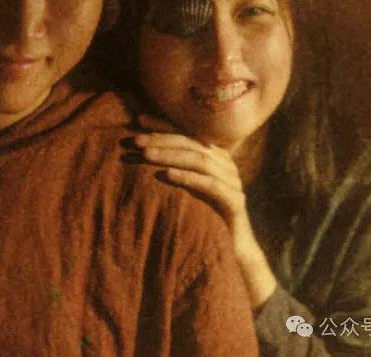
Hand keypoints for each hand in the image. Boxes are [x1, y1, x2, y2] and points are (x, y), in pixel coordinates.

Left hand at [134, 132, 277, 305]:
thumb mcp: (186, 189)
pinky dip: (187, 177)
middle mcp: (225, 164)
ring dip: (170, 155)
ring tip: (145, 154)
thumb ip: (172, 169)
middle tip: (135, 139)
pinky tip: (167, 175)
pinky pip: (210, 185)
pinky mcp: (235, 201)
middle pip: (190, 143)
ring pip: (199, 160)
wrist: (234, 251)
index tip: (137, 119)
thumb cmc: (204, 218)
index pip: (186, 133)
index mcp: (214, 156)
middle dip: (161, 139)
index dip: (163, 125)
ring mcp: (232, 181)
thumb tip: (138, 153)